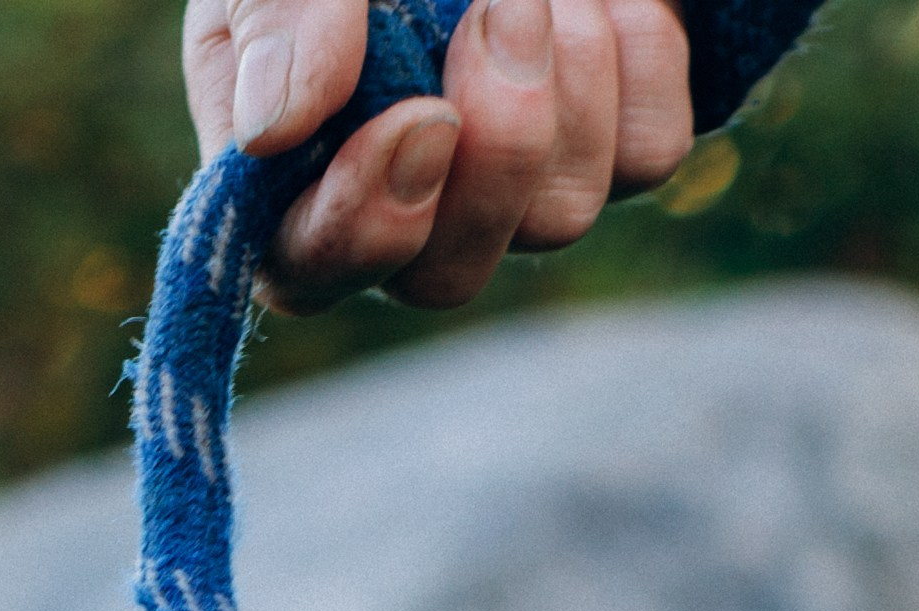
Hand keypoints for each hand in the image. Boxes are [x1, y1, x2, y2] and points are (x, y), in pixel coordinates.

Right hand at [182, 0, 694, 312]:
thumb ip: (272, 21)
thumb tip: (274, 130)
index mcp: (301, 165)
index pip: (310, 270)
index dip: (361, 228)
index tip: (420, 121)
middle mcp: (415, 203)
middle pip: (447, 276)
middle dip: (492, 157)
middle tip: (501, 12)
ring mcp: (522, 190)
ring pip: (559, 220)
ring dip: (560, 85)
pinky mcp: (620, 149)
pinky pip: (647, 155)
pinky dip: (632, 59)